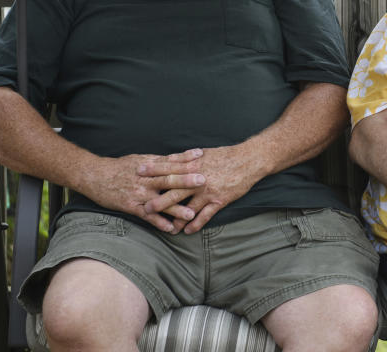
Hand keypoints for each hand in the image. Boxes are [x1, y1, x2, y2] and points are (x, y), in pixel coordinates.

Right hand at [84, 148, 205, 232]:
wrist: (94, 175)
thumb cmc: (120, 167)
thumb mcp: (139, 159)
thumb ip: (158, 161)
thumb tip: (178, 158)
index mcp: (149, 164)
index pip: (170, 161)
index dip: (186, 158)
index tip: (202, 156)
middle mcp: (145, 178)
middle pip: (168, 178)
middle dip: (186, 180)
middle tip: (203, 181)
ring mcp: (138, 192)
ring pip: (160, 200)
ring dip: (176, 208)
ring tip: (191, 214)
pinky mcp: (130, 205)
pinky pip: (147, 215)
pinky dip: (158, 222)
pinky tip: (170, 229)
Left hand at [140, 144, 264, 233]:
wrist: (248, 160)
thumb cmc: (226, 156)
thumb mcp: (203, 154)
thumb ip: (186, 159)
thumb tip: (170, 160)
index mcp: (192, 165)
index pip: (168, 168)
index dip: (153, 170)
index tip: (138, 172)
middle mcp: (197, 179)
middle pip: (173, 191)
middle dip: (158, 200)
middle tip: (144, 208)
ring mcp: (208, 191)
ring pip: (188, 208)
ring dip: (175, 219)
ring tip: (165, 228)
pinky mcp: (219, 199)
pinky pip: (205, 215)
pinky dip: (195, 224)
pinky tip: (187, 231)